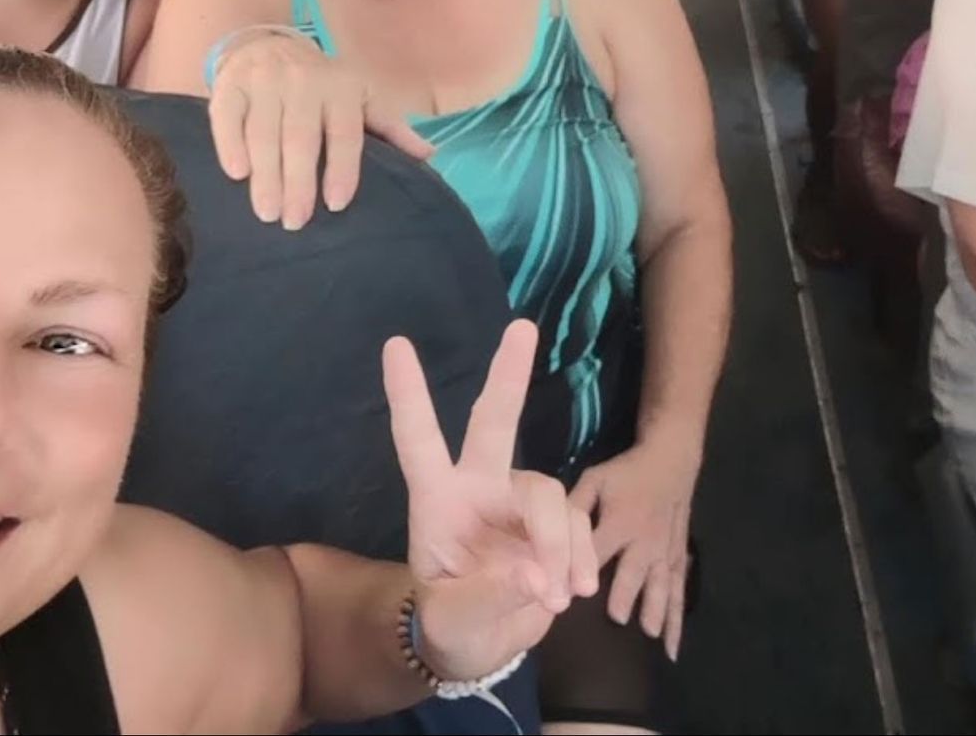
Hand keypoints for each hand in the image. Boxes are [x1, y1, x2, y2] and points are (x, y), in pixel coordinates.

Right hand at [208, 29, 434, 227]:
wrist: (265, 43)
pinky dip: (230, 145)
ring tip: (267, 212)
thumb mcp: (360, 97)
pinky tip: (237, 173)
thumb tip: (427, 155)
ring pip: (264, 132)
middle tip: (295, 222)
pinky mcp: (230, 85)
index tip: (337, 203)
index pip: (344, 133)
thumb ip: (390, 127)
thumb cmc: (321, 84)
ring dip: (266, 175)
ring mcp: (264, 81)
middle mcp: (304, 81)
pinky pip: (228, 117)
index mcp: (341, 87)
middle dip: (298, 182)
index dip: (342, 168)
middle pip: (301, 138)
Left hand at [391, 321, 600, 681]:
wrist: (483, 649)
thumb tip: (536, 573)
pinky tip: (575, 592)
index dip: (408, 395)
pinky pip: (578, 524)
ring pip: (548, 493)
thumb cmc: (450, 626)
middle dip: (507, 375)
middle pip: (494, 423)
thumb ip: (488, 598)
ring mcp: (518, 503)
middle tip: (522, 327)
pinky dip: (580, 558)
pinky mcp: (554, 524)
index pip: (417, 441)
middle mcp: (478, 487)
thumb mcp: (452, 624)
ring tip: (557, 598)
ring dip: (559, 544)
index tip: (396, 345)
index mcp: (437, 501)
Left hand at [570, 437, 701, 659]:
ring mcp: (664, 552)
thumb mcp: (596, 479)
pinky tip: (671, 648)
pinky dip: (677, 621)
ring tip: (647, 636)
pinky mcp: (678, 559)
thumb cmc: (627, 472)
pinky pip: (680, 592)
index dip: (579, 573)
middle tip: (614, 620)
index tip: (563, 600)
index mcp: (620, 522)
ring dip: (654, 610)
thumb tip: (548, 530)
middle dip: (623, 596)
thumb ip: (575, 505)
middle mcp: (644, 541)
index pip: (596, 552)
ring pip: (660, 586)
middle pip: (632, 572)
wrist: (672, 461)